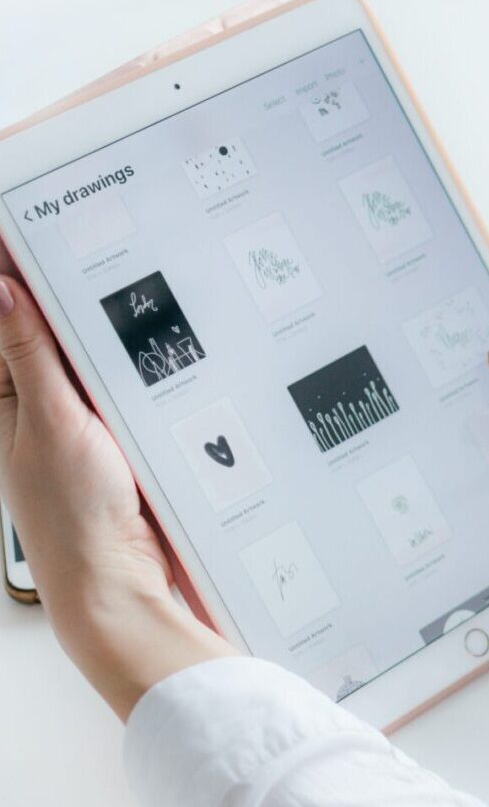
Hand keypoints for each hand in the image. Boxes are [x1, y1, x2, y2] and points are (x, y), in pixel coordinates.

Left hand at [0, 273, 232, 717]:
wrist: (122, 583)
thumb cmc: (73, 516)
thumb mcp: (50, 422)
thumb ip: (31, 356)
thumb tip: (5, 290)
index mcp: (10, 399)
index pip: (11, 319)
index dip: (17, 274)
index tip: (30, 223)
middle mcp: (46, 409)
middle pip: (56, 334)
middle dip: (69, 292)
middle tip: (89, 236)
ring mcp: (90, 426)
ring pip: (99, 361)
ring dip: (110, 332)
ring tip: (124, 281)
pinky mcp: (128, 443)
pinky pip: (132, 391)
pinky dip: (141, 370)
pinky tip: (156, 348)